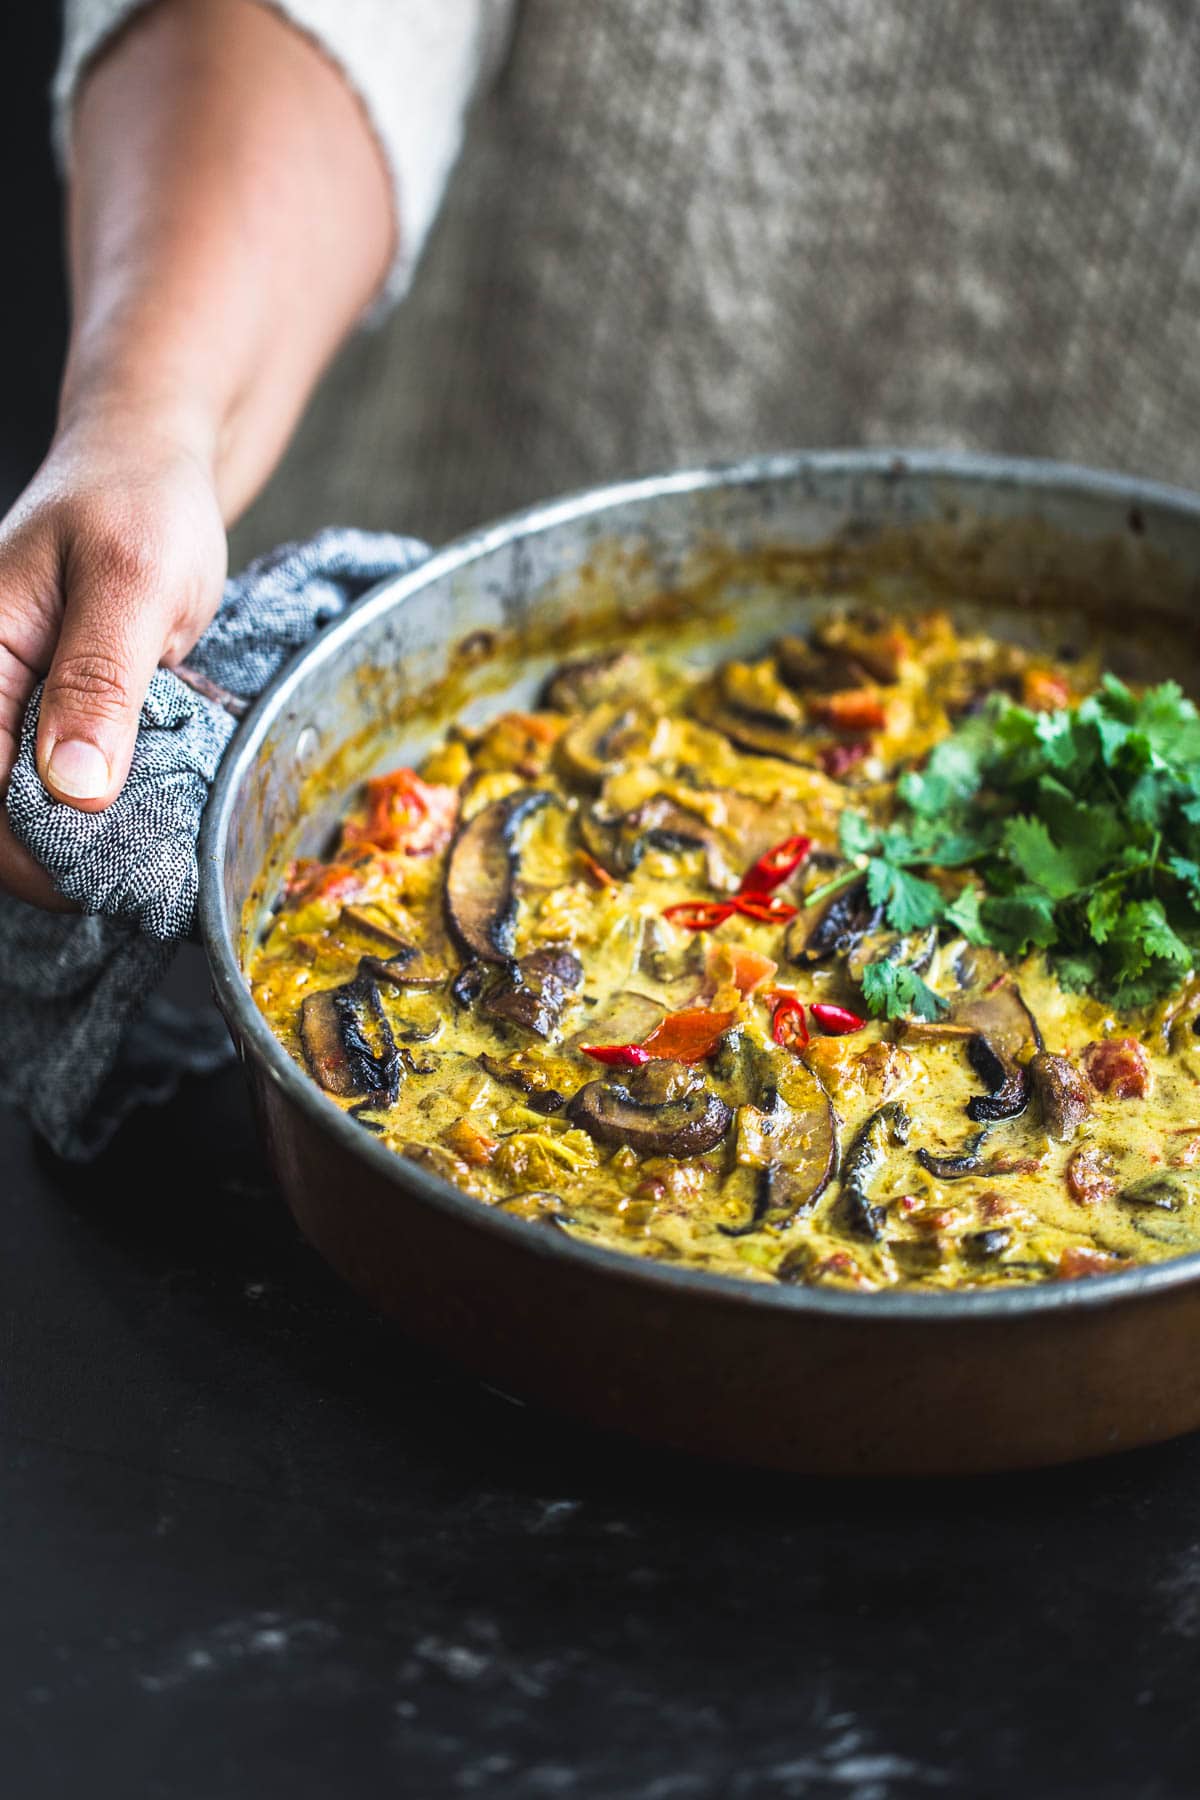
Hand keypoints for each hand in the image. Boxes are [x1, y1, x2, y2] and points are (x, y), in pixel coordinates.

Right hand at [0, 412, 226, 905]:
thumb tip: (74, 790)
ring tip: (145, 860)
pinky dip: (97, 814)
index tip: (103, 881)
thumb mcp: (133, 583)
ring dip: (78, 844)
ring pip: (21, 810)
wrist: (150, 465)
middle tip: (139, 880)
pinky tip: (144, 823)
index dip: (28, 854)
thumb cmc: (139, 504)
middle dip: (54, 859)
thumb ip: (99, 683)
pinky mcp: (45, 713)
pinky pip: (55, 786)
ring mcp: (8, 703)